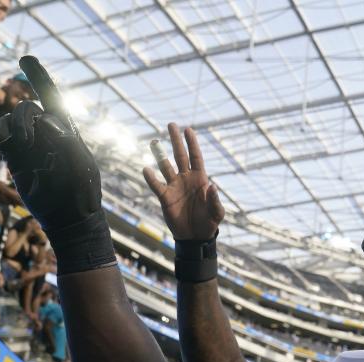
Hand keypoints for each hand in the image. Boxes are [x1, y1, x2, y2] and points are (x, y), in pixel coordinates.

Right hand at [0, 59, 100, 235]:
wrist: (68, 216)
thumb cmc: (80, 190)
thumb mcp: (79, 163)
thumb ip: (64, 139)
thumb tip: (46, 120)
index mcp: (66, 129)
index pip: (51, 97)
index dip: (38, 77)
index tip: (25, 59)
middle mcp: (46, 132)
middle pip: (27, 109)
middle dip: (22, 118)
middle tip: (25, 140)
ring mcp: (29, 144)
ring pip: (10, 121)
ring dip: (8, 127)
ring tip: (10, 143)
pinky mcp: (15, 156)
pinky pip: (0, 136)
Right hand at [143, 123, 223, 240]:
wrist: (195, 237)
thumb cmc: (209, 223)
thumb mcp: (217, 213)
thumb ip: (215, 200)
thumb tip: (212, 186)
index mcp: (200, 179)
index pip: (196, 157)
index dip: (192, 144)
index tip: (188, 129)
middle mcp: (186, 179)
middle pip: (180, 156)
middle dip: (176, 141)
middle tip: (171, 124)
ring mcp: (175, 186)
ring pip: (166, 166)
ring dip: (160, 155)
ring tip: (154, 142)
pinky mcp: (165, 197)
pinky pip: (156, 185)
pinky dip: (151, 178)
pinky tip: (146, 169)